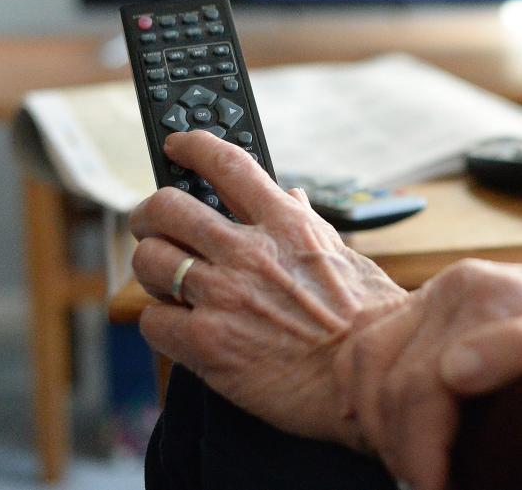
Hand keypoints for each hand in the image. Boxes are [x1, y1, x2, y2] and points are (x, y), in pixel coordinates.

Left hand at [130, 131, 405, 446]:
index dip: (193, 146)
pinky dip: (160, 322)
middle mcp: (249, 251)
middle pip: (166, 207)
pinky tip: (179, 328)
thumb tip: (291, 196)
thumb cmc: (371, 319)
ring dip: (153, 270)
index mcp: (286, 223)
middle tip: (152, 226)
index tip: (177, 145)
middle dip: (150, 214)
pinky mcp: (207, 344)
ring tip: (166, 282)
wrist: (371, 376)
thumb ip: (308, 224)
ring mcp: (224, 296)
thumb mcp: (345, 256)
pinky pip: (152, 320)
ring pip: (150, 261)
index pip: (226, 164)